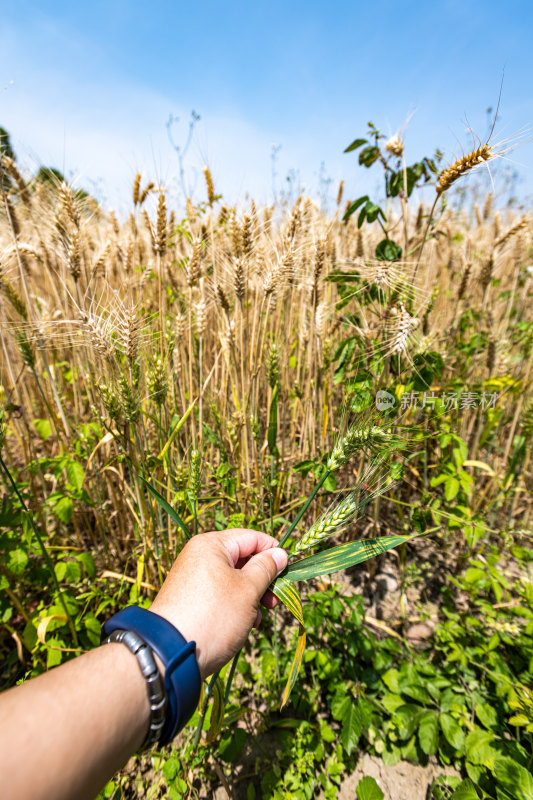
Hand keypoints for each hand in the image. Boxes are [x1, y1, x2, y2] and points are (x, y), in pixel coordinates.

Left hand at [149, 529, 287, 678]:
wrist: (171, 654)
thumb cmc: (214, 615)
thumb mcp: (248, 590)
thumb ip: (266, 568)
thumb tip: (280, 553)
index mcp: (211, 545)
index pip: (252, 537)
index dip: (273, 551)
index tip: (290, 570)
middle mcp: (199, 556)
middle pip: (242, 559)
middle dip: (262, 580)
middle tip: (275, 602)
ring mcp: (192, 578)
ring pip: (233, 579)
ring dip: (251, 596)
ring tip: (258, 618)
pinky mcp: (189, 599)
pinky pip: (220, 594)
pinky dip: (235, 605)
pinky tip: (244, 625)